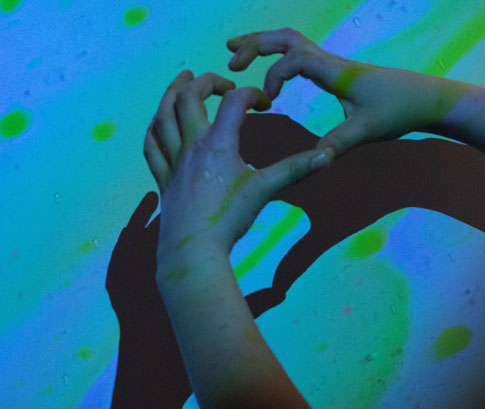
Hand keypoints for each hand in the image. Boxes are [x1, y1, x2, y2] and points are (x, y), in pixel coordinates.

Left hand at [143, 70, 334, 261]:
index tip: (264, 105)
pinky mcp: (163, 179)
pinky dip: (156, 127)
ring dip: (171, 92)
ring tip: (182, 79)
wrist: (194, 250)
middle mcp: (191, 145)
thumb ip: (296, 169)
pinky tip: (159, 123)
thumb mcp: (265, 190)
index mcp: (218, 143)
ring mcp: (173, 161)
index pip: (233, 102)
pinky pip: (152, 146)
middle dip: (206, 82)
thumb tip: (328, 155)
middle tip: (222, 82)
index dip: (251, 94)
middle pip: (188, 97)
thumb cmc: (229, 220)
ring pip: (163, 116)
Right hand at [226, 28, 463, 155]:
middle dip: (255, 44)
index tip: (269, 100)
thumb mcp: (366, 131)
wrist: (426, 99)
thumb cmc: (399, 110)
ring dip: (265, 44)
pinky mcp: (339, 72)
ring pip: (293, 42)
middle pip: (286, 38)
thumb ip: (337, 144)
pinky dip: (281, 55)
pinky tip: (276, 72)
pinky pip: (302, 54)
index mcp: (335, 72)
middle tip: (231, 57)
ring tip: (238, 52)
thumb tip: (314, 160)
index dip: (275, 75)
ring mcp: (335, 65)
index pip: (294, 59)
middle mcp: (332, 63)